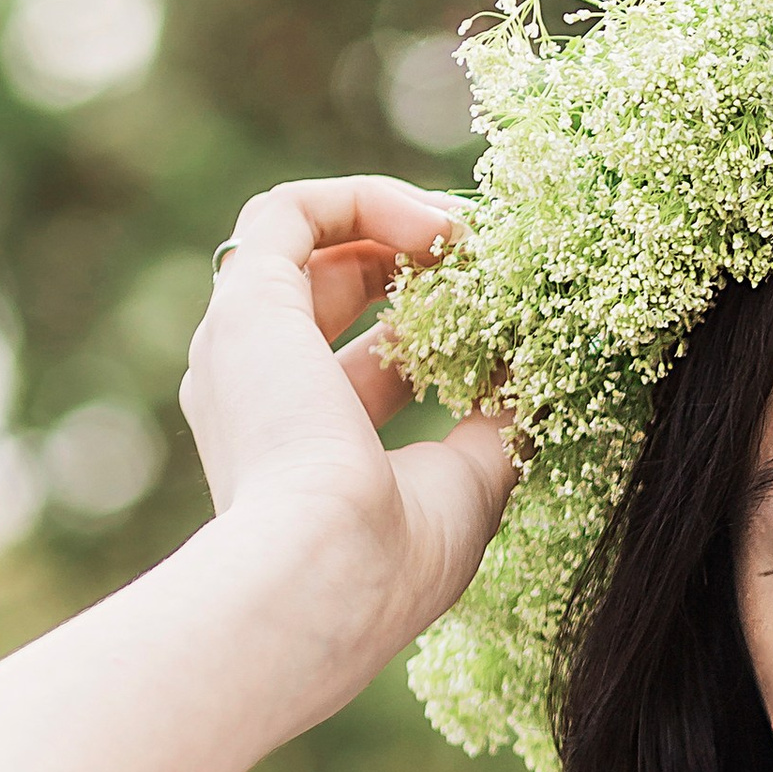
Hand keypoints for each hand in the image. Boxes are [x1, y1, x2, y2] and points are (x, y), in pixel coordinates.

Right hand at [179, 177, 514, 703]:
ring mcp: (241, 345)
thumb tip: (531, 377)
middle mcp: (256, 391)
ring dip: (392, 223)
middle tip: (491, 261)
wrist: (325, 572)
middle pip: (335, 294)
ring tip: (465, 237)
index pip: (369, 364)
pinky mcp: (243, 303)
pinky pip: (288, 212)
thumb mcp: (467, 485)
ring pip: (304, 242)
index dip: (441, 329)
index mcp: (301, 448)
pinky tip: (433, 228)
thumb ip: (495, 427)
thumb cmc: (394, 556)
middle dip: (419, 266)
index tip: (507, 320)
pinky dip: (363, 199)